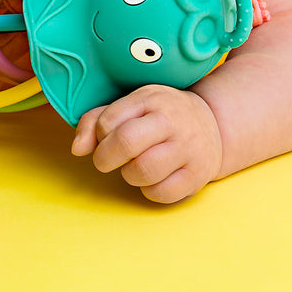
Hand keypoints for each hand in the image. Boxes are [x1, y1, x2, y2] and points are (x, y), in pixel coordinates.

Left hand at [70, 85, 222, 202]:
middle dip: (105, 158)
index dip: (98, 136)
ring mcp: (188, 148)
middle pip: (126, 142)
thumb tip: (77, 149)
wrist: (213, 122)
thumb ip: (96, 121)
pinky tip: (154, 178)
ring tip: (136, 166)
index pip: (109, 121)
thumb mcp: (130, 106)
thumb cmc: (160, 116)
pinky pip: (161, 193)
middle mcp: (172, 120)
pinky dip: (150, 190)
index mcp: (151, 98)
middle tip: (107, 160)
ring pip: (143, 171)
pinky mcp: (197, 175)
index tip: (105, 139)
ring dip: (129, 175)